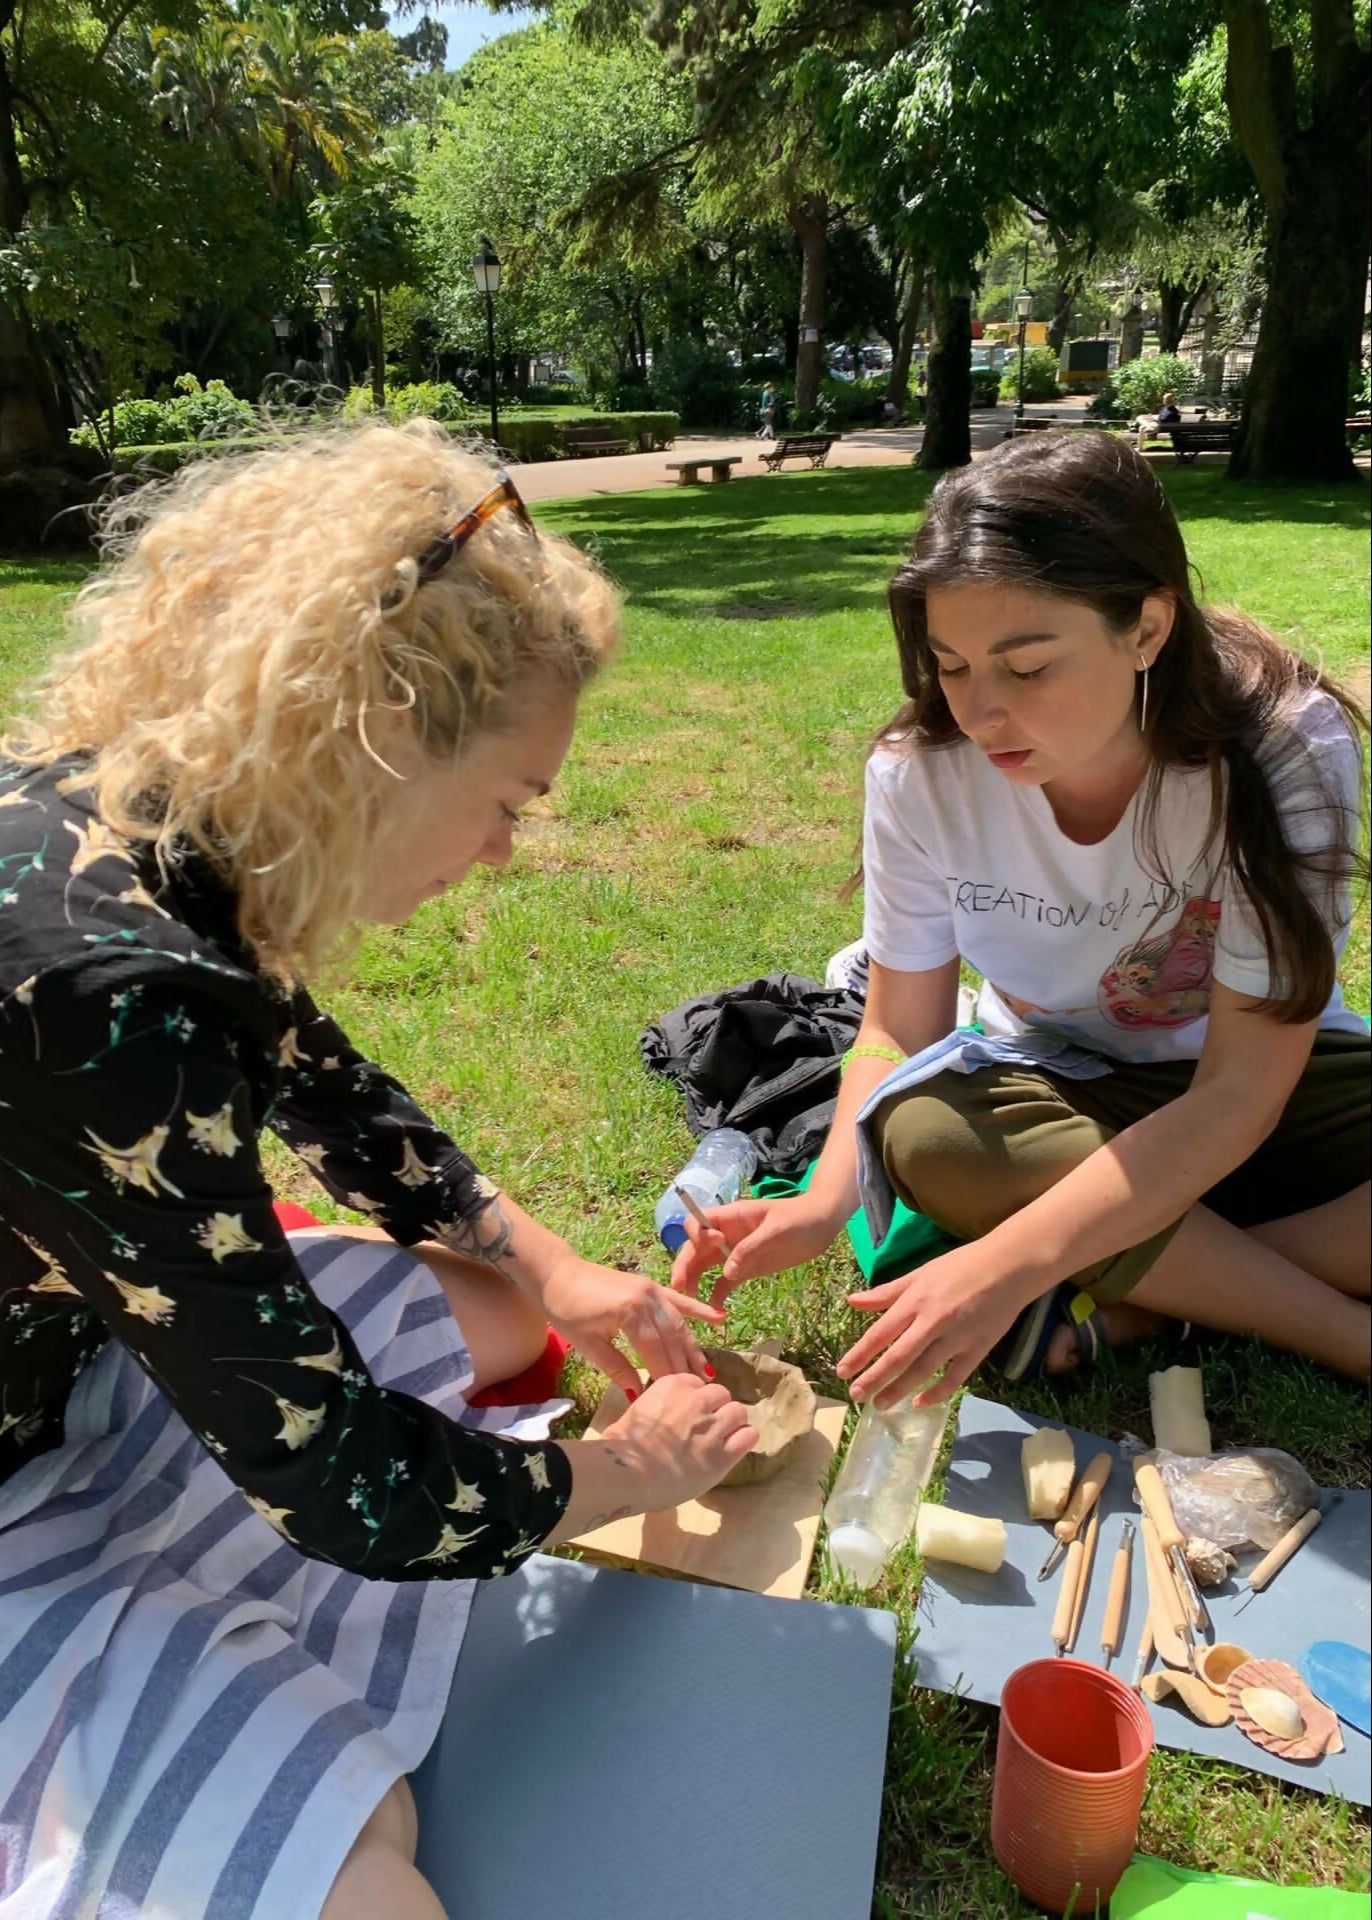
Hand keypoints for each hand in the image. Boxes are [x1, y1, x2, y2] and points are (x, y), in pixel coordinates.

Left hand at [539, 1251, 724, 1396]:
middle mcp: (648, 1300)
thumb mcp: (589, 1345)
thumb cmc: (567, 1311)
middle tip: (699, 1393)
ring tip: (706, 1372)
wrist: (557, 1274)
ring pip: (679, 1324)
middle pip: (672, 1340)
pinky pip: (679, 1300)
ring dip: (693, 1348)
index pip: (657, 1353)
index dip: (666, 1377)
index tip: (677, 1399)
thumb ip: (618, 1368)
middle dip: (685, 1367)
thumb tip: (639, 1394)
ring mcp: (652, 1290)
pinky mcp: (651, 1285)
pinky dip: (699, 1310)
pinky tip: (719, 1319)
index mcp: (631, 1315)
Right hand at [598, 1374, 756, 1507]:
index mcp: (673, 1385)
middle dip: (716, 1409)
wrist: (626, 1472)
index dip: (695, 1401)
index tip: (687, 1416)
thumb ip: (654, 1406)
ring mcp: (712, 1426)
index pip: (698, 1384)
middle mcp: (697, 1400)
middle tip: (704, 1430)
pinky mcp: (723, 1454)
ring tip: (720, 1441)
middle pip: (721, 1394)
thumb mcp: (635, 1411)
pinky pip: (749, 1436)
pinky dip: (744, 1440)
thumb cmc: (620, 1446)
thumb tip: (656, 1415)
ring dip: (732, 1424)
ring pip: (739, 1412)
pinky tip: (733, 1450)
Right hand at [669, 1195, 839, 1309]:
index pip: (700, 1221)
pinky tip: (714, 1310)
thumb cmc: (800, 1218)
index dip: (699, 1233)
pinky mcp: (745, 1269)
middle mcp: (726, 1235)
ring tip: (689, 1301)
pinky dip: (716, 1295)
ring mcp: (735, 1252)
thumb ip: (751, 1248)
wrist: (822, 1225)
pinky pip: (724, 1282)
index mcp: (731, 1217)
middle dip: (684, 1265)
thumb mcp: (776, 1229)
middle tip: (678, 1286)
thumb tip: (728, 1272)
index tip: (714, 1243)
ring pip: (704, 1266)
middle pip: (695, 1248)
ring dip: (693, 1281)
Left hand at [837, 1241, 1035, 1410]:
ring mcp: (957, 1338)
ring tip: (880, 1404)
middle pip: (897, 1357)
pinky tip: (919, 1403)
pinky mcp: (978, 1349)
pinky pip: (954, 1377)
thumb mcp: (920, 1273)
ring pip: (922, 1371)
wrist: (1009, 1267)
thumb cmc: (962, 1266)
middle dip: (873, 1379)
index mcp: (916, 1300)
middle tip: (855, 1396)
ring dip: (898, 1390)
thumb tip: (852, 1301)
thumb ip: (887, 1292)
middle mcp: (933, 1321)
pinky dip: (936, 1392)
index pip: (880, 1333)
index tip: (842, 1372)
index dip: (859, 1355)